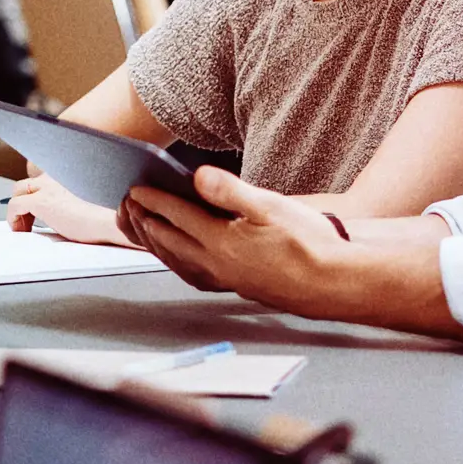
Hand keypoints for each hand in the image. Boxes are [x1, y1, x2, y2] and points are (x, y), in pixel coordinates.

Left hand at [5, 167, 126, 245]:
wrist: (112, 220)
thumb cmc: (108, 215)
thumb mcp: (88, 200)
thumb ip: (71, 198)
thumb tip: (59, 211)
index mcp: (68, 170)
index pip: (42, 178)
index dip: (36, 195)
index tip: (37, 213)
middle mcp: (57, 173)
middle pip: (28, 183)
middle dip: (25, 201)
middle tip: (30, 221)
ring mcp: (48, 185)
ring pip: (18, 191)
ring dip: (19, 211)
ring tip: (25, 228)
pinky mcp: (42, 200)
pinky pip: (14, 205)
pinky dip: (14, 219)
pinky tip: (22, 231)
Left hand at [118, 166, 348, 313]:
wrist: (333, 284)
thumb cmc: (309, 244)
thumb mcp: (271, 206)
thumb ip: (230, 191)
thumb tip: (196, 176)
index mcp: (221, 242)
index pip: (177, 217)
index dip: (154, 200)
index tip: (135, 188)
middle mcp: (216, 265)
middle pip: (168, 242)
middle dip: (145, 222)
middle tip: (129, 205)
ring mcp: (225, 280)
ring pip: (177, 261)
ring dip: (155, 244)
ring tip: (144, 229)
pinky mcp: (236, 287)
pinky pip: (192, 275)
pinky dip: (176, 263)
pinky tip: (179, 258)